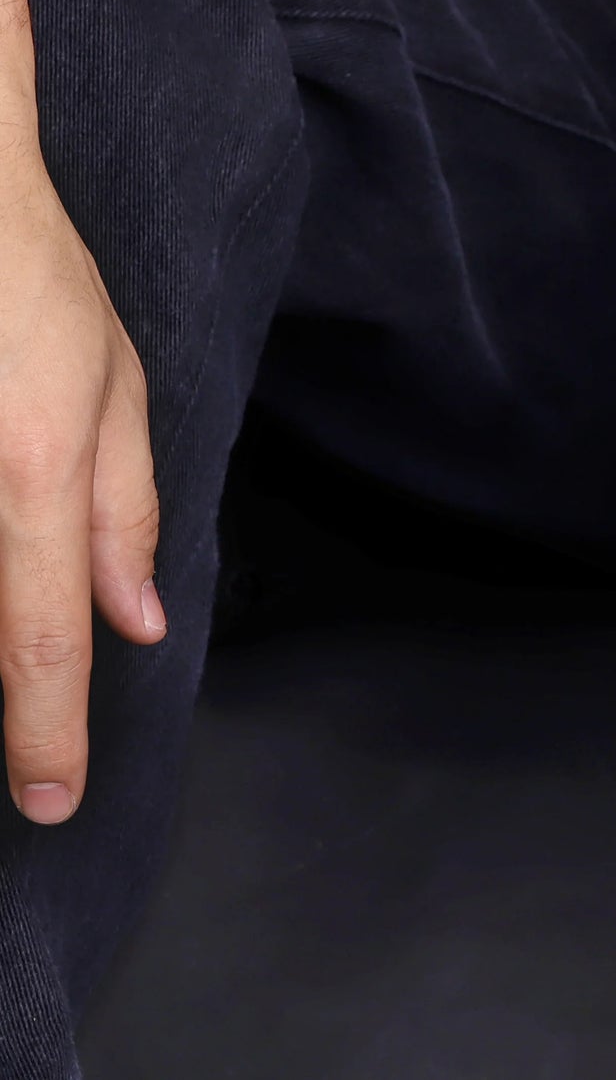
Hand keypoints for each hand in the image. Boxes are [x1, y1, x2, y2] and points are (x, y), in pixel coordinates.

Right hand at [0, 122, 164, 822]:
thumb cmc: (32, 281)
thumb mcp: (109, 383)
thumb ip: (122, 510)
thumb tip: (136, 625)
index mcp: (32, 463)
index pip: (37, 633)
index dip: (45, 731)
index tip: (52, 800)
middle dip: (2, 692)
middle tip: (30, 740)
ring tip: (27, 573)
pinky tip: (4, 548)